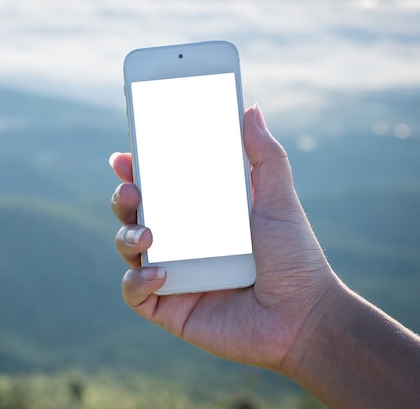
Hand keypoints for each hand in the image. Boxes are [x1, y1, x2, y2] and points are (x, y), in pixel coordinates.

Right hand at [110, 103, 338, 371]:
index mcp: (200, 216)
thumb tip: (251, 108)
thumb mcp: (278, 200)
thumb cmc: (294, 258)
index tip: (124, 156)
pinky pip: (135, 293)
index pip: (158, 188)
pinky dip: (137, 282)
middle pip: (134, 214)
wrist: (304, 318)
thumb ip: (264, 155)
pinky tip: (159, 274)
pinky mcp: (168, 308)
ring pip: (127, 249)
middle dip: (122, 198)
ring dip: (126, 236)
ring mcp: (172, 275)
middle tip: (130, 188)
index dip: (135, 171)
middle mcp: (181, 243)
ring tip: (147, 233)